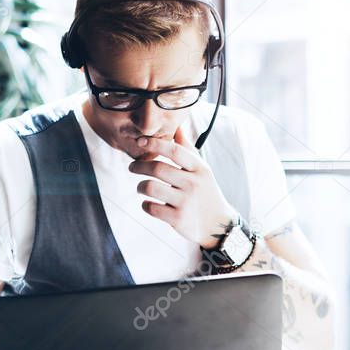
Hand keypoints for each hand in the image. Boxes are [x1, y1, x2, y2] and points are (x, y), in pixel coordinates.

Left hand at [128, 125, 237, 248]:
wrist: (217, 223)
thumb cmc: (205, 191)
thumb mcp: (202, 169)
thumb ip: (187, 149)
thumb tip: (177, 126)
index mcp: (199, 168)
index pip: (174, 151)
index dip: (154, 143)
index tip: (139, 141)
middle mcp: (193, 183)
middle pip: (157, 168)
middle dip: (139, 166)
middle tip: (132, 167)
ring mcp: (186, 202)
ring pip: (151, 188)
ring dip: (140, 186)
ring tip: (141, 187)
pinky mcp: (178, 219)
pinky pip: (151, 208)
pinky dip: (145, 205)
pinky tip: (148, 203)